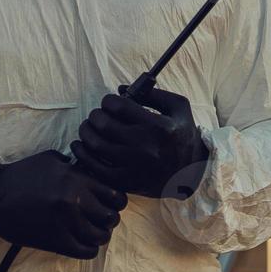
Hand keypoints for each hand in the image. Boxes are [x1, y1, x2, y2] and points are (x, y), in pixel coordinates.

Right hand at [0, 150, 127, 258]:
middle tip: (101, 218)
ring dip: (100, 235)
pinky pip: (87, 252)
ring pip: (102, 237)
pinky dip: (89, 249)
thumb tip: (92, 169)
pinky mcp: (56, 242)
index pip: (116, 195)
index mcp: (76, 179)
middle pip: (112, 217)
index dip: (117, 200)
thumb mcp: (51, 159)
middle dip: (110, 218)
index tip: (109, 202)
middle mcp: (75, 201)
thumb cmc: (22, 175)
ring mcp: (67, 223)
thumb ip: (75, 164)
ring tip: (92, 232)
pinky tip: (82, 242)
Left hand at [71, 87, 209, 199]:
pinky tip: (80, 146)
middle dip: (95, 115)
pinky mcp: (126, 182)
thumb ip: (152, 94)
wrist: (190, 172)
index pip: (119, 107)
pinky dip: (83, 155)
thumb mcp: (178, 107)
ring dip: (86, 132)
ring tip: (88, 127)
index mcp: (158, 126)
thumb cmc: (182, 135)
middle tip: (96, 115)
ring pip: (96, 145)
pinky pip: (95, 168)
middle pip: (104, 125)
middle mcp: (145, 146)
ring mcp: (134, 166)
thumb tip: (121, 89)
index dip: (108, 101)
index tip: (109, 103)